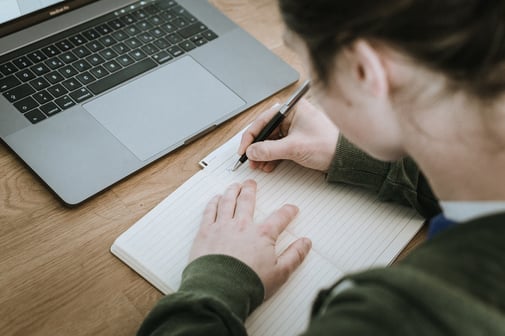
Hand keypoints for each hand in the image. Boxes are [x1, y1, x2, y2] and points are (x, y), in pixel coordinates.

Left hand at [189, 180, 311, 298]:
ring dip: (232, 191)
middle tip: (251, 183)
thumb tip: (305, 243)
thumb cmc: (248, 284)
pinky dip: (213, 202)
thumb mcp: (280, 273)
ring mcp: (222, 227)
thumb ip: (294, 255)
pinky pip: (209, 211)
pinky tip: (215, 199)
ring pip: (228, 201)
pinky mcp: (205, 232)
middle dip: (251, 190)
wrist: (219, 290)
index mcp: (262, 235)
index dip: (288, 211)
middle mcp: (242, 225)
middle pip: (247, 201)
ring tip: (234, 186)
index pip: (279, 218)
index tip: (291, 208)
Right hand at [238, 98, 339, 172]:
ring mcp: (294, 127)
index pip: (263, 120)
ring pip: (271, 140)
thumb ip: (269, 150)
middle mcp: (292, 116)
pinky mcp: (297, 139)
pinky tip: (268, 165)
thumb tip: (252, 151)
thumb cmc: (327, 144)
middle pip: (265, 130)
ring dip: (263, 153)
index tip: (244, 150)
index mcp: (291, 109)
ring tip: (258, 165)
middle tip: (250, 159)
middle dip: (256, 147)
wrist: (345, 157)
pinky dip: (272, 156)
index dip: (250, 136)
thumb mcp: (294, 147)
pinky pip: (279, 146)